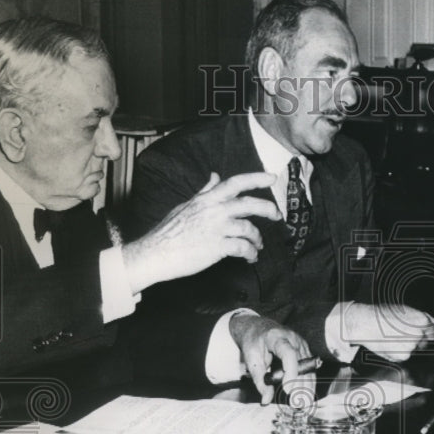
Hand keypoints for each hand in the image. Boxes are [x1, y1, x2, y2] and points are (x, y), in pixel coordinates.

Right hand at [122, 172, 281, 293]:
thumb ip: (205, 191)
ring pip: (249, 229)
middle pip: (249, 204)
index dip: (256, 178)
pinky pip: (243, 248)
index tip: (272, 177)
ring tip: (258, 246)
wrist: (155, 253)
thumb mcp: (186, 205)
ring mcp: (216, 228)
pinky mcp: (217, 247)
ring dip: (257, 239)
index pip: (235, 182)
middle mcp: (214, 210)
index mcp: (206, 199)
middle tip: (277, 216)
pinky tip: (250, 258)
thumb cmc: (169, 232)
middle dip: (268, 209)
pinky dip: (251, 253)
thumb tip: (215, 176)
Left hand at [229, 313, 314, 404]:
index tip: (288, 389)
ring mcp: (301, 344)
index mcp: (276, 337)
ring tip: (304, 402)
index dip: (290, 372)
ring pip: (308, 367)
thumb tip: (266, 400)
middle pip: (301, 363)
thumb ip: (259, 380)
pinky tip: (307, 394)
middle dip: (300, 385)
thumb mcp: (251, 360)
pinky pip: (309, 367)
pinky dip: (308, 381)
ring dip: (307, 385)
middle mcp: (292, 339)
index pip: (288, 354)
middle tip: (296, 403)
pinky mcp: (304, 350)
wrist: (258, 328)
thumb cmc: (254, 342)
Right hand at [342, 303, 433, 361]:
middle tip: (399, 335)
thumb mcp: (407, 310)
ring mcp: (412, 346)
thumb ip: (426, 318)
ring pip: (413, 350)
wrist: (367, 323)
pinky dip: (398, 353)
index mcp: (422, 321)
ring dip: (406, 347)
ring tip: (391, 338)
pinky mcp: (404, 356)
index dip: (424, 333)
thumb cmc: (384, 315)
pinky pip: (404, 356)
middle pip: (423, 342)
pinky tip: (388, 345)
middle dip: (416, 341)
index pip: (432, 332)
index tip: (414, 332)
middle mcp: (420, 334)